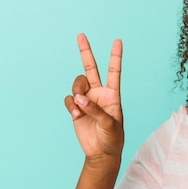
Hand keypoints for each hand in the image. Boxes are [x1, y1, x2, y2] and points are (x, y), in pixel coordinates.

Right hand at [64, 34, 123, 158]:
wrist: (101, 153)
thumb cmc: (112, 138)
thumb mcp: (109, 123)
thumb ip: (95, 109)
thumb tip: (79, 98)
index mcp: (113, 95)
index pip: (114, 72)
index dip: (115, 57)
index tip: (118, 41)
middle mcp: (99, 94)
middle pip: (91, 69)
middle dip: (85, 52)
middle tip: (81, 35)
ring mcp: (87, 100)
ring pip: (77, 85)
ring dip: (76, 92)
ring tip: (80, 107)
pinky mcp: (76, 109)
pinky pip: (69, 100)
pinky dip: (71, 106)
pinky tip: (77, 115)